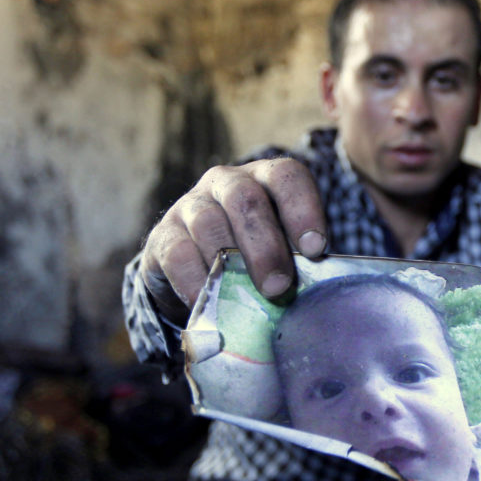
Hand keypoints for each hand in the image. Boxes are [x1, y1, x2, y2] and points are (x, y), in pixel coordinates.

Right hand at [140, 157, 326, 324]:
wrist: (197, 273)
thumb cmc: (254, 259)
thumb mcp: (281, 252)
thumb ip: (297, 262)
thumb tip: (316, 292)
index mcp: (265, 179)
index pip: (286, 177)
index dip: (303, 210)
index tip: (315, 249)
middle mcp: (227, 182)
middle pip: (246, 200)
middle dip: (265, 246)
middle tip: (279, 286)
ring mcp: (191, 205)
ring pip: (209, 222)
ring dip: (230, 263)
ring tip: (245, 299)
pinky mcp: (164, 235)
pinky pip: (178, 254)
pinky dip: (195, 281)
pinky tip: (208, 303)